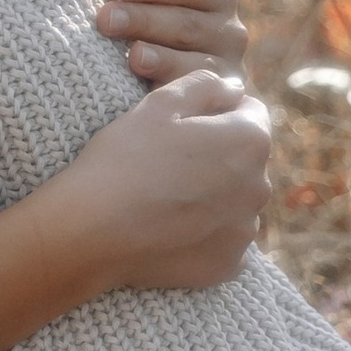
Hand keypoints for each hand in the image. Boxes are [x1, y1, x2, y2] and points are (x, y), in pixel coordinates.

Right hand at [57, 70, 270, 294]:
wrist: (91, 230)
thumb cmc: (124, 158)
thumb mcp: (160, 103)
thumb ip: (206, 85)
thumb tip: (233, 89)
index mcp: (249, 140)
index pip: (251, 113)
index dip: (217, 111)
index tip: (183, 124)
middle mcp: (259, 187)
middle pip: (245, 160)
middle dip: (218, 155)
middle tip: (168, 161)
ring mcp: (245, 230)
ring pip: (236, 201)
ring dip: (214, 196)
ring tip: (166, 196)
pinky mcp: (227, 265)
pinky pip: (223, 240)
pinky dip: (204, 234)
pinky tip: (169, 228)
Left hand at [96, 0, 246, 84]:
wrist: (157, 84)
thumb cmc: (147, 24)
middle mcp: (232, 30)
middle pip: (188, 23)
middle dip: (143, 19)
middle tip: (104, 18)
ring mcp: (229, 69)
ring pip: (194, 60)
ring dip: (158, 56)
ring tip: (129, 54)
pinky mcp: (219, 102)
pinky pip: (195, 94)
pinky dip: (170, 88)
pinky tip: (144, 85)